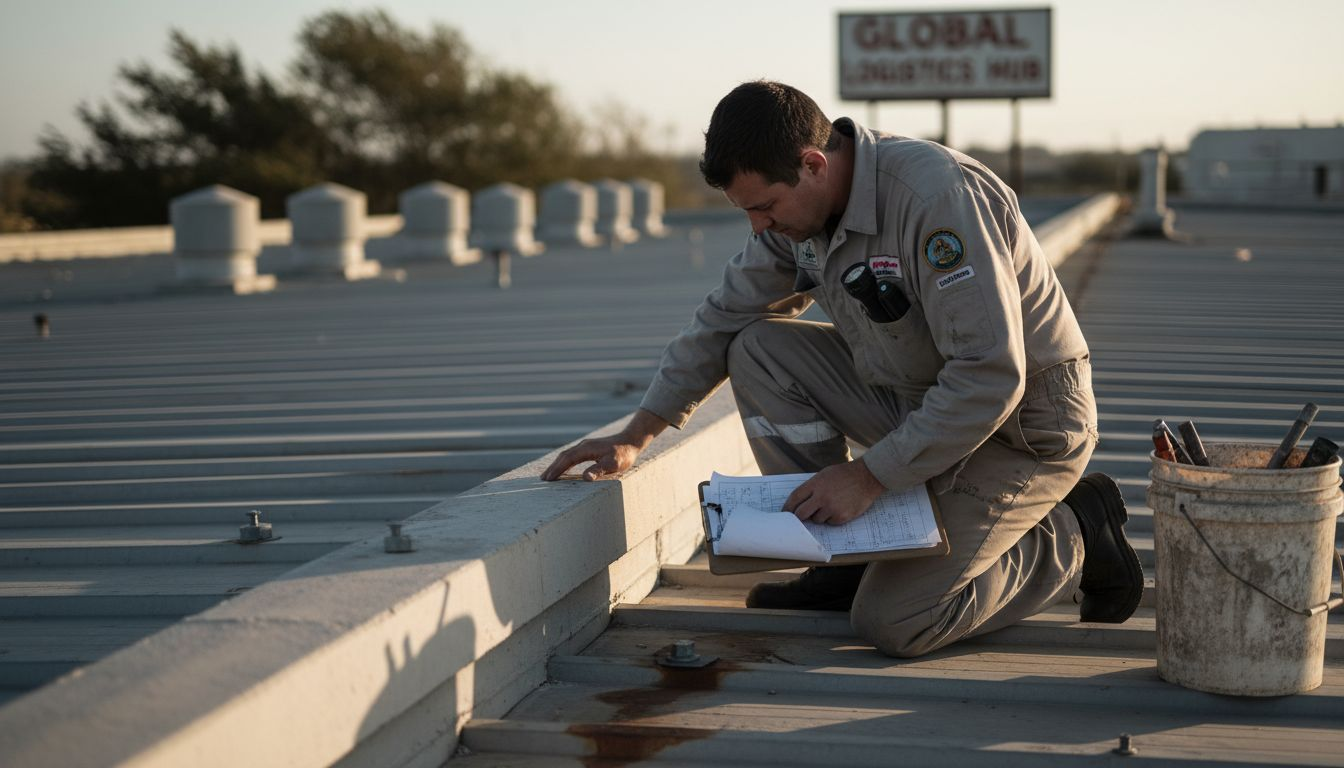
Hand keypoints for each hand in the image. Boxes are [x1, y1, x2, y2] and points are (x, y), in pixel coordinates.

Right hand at [540, 409, 667, 481]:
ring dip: (557, 465)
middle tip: (542, 480)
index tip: (548, 479)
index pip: (567, 459)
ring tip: (549, 476)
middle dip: (553, 468)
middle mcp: (583, 446)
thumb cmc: (624, 454)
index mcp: (587, 449)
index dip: (557, 469)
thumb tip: (585, 478)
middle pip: (564, 456)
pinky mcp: (589, 448)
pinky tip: (563, 469)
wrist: (631, 440)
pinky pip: (573, 455)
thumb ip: (599, 470)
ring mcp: (586, 446)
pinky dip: (564, 462)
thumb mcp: (613, 464)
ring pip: (567, 455)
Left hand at [783, 460, 885, 524]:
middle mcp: (821, 497)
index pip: (794, 498)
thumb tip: (801, 501)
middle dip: (799, 517)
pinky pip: (830, 523)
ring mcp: (831, 508)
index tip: (785, 512)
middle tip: (801, 517)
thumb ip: (812, 487)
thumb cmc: (845, 474)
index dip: (787, 507)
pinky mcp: (841, 517)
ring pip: (816, 520)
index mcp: (815, 484)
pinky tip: (840, 508)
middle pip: (801, 514)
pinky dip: (832, 518)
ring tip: (830, 505)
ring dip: (819, 516)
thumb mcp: (824, 475)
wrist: (867, 477)